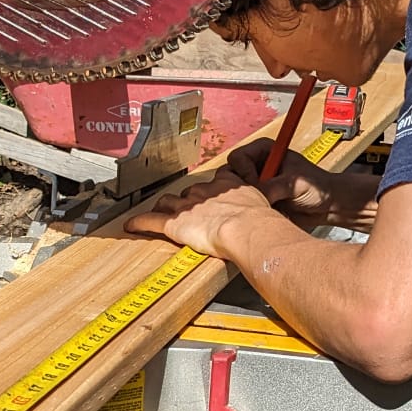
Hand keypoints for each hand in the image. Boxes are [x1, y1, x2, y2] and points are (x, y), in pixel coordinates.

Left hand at [124, 170, 276, 257]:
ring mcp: (188, 207)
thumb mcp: (268, 205)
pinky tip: (130, 226)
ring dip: (164, 207)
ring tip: (160, 212)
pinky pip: (151, 221)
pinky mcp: (174, 224)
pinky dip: (140, 223)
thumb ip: (268, 206)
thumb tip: (281, 215)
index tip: (212, 194)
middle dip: (187, 200)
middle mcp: (205, 191)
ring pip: (170, 202)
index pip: (216, 182)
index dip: (212, 190)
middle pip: (190, 191)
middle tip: (185, 208)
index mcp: (228, 185)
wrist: (246, 227)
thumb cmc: (260, 221)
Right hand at [225, 139, 338, 220]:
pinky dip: (251, 213)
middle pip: (229, 175)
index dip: (243, 172)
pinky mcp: (257, 201)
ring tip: (264, 207)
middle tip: (256, 199)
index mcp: (264, 150)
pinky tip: (266, 215)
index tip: (256, 184)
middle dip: (241, 190)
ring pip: (234, 194)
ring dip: (246, 202)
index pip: (237, 157)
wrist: (329, 206)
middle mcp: (256, 166)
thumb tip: (253, 195)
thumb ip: (272, 186)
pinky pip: (242, 208)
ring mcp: (255, 184)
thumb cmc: (318, 186)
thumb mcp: (294, 183)